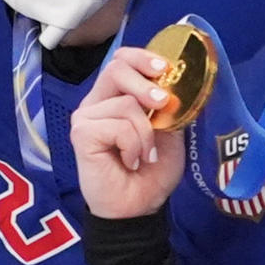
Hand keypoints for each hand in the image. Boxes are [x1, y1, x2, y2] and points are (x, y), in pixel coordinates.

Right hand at [67, 44, 183, 218]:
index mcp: (114, 98)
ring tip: (143, 155)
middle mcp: (96, 104)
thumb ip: (169, 106)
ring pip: (125, 103)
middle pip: (116, 69)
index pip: (120, 60)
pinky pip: (118, 126)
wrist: (138, 207)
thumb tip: (184, 82)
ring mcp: (85, 119)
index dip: (142, 57)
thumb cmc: (151, 172)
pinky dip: (133, 146)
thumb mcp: (170, 132)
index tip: (164, 68)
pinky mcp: (81, 135)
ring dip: (146, 133)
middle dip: (146, 85)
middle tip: (163, 104)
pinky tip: (129, 162)